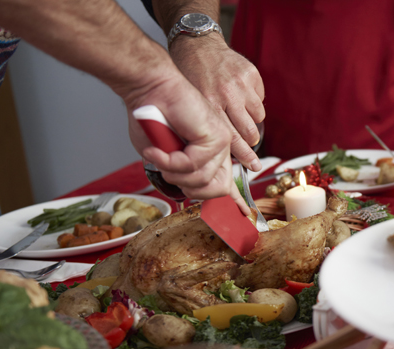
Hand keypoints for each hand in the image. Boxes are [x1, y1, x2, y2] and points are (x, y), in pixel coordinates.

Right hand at [125, 72, 249, 214]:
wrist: (150, 89)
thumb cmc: (151, 119)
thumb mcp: (163, 155)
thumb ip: (177, 172)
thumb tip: (187, 189)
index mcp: (211, 155)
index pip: (228, 185)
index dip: (235, 202)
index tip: (244, 215)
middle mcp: (220, 150)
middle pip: (216, 190)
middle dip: (188, 188)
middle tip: (168, 170)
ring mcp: (220, 143)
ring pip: (201, 180)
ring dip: (173, 172)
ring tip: (159, 153)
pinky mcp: (216, 136)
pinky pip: (193, 165)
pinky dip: (170, 161)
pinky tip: (158, 150)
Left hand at [169, 35, 264, 172]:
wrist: (197, 46)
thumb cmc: (191, 78)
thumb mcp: (192, 104)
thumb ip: (206, 125)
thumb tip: (221, 152)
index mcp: (210, 104)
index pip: (232, 137)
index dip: (244, 155)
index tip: (253, 167)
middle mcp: (227, 94)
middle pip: (249, 130)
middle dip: (250, 141)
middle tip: (249, 143)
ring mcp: (241, 84)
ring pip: (258, 116)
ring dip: (252, 121)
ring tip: (241, 116)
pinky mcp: (251, 74)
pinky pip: (260, 99)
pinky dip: (253, 102)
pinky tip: (241, 97)